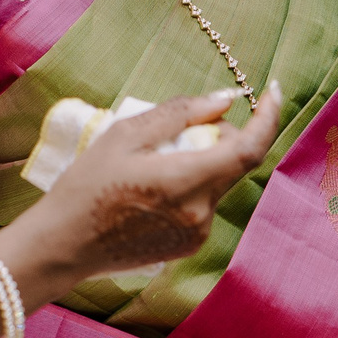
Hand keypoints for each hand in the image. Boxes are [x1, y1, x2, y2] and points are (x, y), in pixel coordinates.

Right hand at [4, 86, 282, 288]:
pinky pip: (203, 203)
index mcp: (187, 182)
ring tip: (154, 160)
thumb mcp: (125, 135)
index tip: (274, 90)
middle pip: (233, 162)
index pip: (250, 148)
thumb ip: (179, 113)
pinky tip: (151, 187)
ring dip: (202, 161)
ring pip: (217, 182)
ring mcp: (197, 234)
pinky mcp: (188, 246)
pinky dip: (190, 185)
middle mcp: (201, 213)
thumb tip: (224, 99)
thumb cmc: (86, 187)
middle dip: (220, 136)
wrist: (63, 246)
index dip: (269, 117)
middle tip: (181, 126)